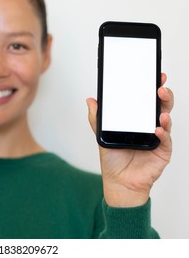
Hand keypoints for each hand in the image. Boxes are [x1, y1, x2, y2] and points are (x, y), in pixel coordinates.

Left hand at [86, 73, 172, 206]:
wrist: (119, 181)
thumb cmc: (113, 159)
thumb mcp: (102, 135)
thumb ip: (97, 118)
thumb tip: (90, 100)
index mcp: (138, 120)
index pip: (146, 100)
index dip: (151, 87)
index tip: (154, 75)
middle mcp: (150, 125)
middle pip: (161, 105)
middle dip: (162, 93)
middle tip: (159, 86)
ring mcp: (158, 137)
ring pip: (166, 119)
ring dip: (165, 109)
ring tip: (160, 102)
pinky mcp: (163, 150)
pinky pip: (165, 139)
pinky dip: (162, 132)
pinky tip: (157, 129)